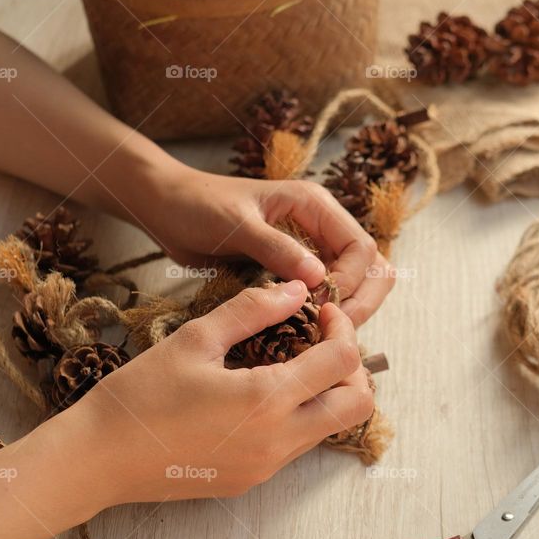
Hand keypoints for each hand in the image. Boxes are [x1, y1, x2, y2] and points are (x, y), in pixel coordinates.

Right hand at [64, 280, 372, 504]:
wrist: (97, 459)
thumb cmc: (140, 394)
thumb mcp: (195, 339)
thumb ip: (252, 310)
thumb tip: (297, 289)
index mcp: (267, 400)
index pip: (343, 362)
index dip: (343, 328)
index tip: (321, 312)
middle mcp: (278, 440)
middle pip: (357, 405)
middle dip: (352, 367)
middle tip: (322, 341)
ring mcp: (268, 466)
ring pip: (331, 427)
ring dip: (327, 392)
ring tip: (291, 362)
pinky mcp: (253, 479)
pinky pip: (299, 445)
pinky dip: (301, 415)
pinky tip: (264, 393)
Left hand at [139, 163, 394, 325]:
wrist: (166, 206)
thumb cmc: (197, 207)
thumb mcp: (236, 226)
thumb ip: (277, 249)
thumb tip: (319, 280)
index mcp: (315, 205)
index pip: (361, 248)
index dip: (351, 282)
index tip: (322, 308)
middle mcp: (321, 225)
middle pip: (371, 266)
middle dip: (361, 299)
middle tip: (332, 329)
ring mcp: (311, 248)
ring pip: (356, 283)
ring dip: (348, 309)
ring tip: (320, 333)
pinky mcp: (296, 268)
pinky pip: (327, 293)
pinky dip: (326, 313)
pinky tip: (307, 332)